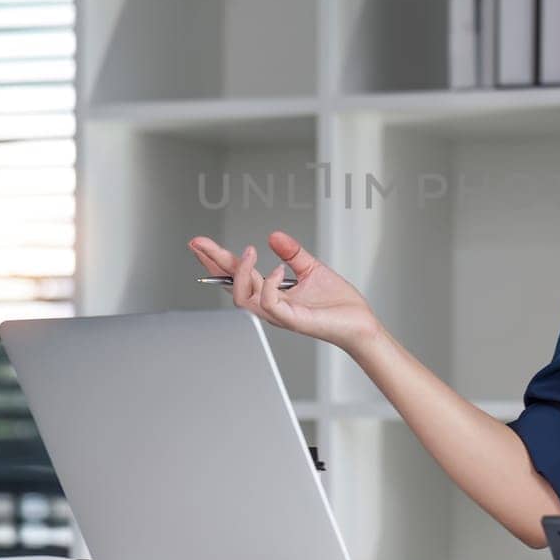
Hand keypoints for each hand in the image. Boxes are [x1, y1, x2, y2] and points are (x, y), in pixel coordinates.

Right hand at [188, 231, 381, 355]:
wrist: (360, 323)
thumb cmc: (338, 304)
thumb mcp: (312, 268)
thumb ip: (292, 253)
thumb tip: (274, 236)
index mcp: (272, 293)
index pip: (238, 276)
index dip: (218, 260)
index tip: (201, 243)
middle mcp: (270, 305)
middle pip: (231, 286)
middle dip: (213, 263)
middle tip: (199, 243)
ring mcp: (279, 314)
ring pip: (243, 298)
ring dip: (241, 273)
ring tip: (249, 251)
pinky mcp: (293, 319)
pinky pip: (270, 304)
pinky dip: (269, 284)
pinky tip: (276, 270)